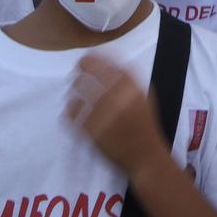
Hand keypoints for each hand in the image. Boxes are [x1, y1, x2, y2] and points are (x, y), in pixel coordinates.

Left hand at [68, 54, 168, 180]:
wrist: (144, 156)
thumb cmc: (145, 124)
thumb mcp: (143, 95)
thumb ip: (126, 79)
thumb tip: (104, 63)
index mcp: (130, 85)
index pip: (101, 63)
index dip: (89, 61)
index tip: (84, 63)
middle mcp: (115, 95)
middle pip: (86, 74)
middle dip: (80, 75)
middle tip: (79, 79)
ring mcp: (101, 112)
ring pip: (76, 91)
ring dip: (75, 91)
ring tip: (78, 95)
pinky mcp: (89, 129)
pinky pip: (71, 111)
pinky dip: (71, 108)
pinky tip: (76, 110)